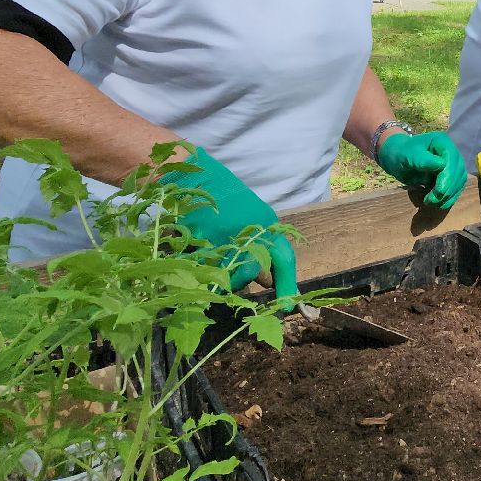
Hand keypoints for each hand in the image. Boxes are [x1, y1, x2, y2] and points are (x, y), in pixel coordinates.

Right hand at [161, 146, 297, 297]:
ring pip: (225, 276)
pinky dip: (196, 266)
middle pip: (250, 275)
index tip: (289, 308)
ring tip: (212, 256)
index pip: (284, 259)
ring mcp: (222, 237)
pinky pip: (200, 267)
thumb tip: (267, 280)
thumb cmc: (223, 194)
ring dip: (220, 275)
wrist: (192, 171)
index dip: (287, 285)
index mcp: (265, 223)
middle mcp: (247, 231)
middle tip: (235, 270)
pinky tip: (193, 251)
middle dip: (243, 279)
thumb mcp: (251, 214)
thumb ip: (261, 244)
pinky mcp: (197, 239)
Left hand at [376, 131, 467, 207]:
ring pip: (459, 182)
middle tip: (431, 201)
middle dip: (447, 189)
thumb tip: (441, 165)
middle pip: (458, 172)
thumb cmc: (401, 153)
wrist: (398, 157)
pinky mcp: (451, 175)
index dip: (448, 177)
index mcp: (442, 142)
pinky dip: (448, 198)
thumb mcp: (408, 155)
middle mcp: (451, 152)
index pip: (451, 160)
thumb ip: (422, 160)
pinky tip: (438, 204)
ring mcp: (452, 164)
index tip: (439, 192)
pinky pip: (455, 188)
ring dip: (448, 196)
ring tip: (431, 203)